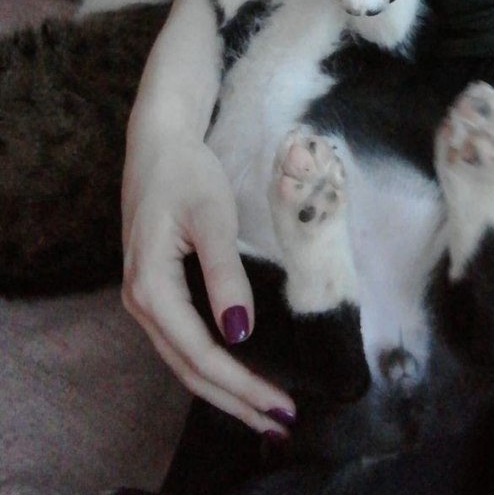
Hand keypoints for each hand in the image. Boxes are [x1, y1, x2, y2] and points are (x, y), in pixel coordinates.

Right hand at [121, 141, 295, 434]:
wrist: (158, 144)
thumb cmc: (186, 173)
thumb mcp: (212, 217)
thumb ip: (225, 274)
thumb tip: (240, 333)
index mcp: (151, 286)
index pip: (200, 353)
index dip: (241, 384)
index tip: (280, 403)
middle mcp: (140, 301)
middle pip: (189, 368)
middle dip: (235, 401)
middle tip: (280, 423)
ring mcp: (144, 298)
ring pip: (183, 360)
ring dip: (223, 389)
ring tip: (262, 411)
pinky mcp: (155, 291)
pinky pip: (181, 342)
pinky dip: (210, 366)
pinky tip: (235, 375)